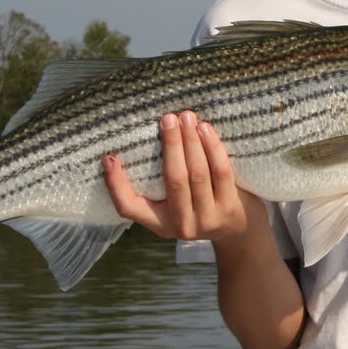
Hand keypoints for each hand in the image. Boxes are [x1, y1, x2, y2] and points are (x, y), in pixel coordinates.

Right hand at [102, 111, 262, 243]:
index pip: (128, 207)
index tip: (109, 157)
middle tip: (167, 118)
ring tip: (187, 118)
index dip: (115, 184)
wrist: (237, 230)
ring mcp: (208, 218)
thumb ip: (157, 184)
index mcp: (159, 223)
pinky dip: (213, 148)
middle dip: (170, 145)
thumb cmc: (199, 206)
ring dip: (192, 142)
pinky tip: (206, 130)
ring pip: (198, 174)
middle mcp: (181, 225)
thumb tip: (138, 142)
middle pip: (173, 180)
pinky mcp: (231, 208)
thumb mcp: (173, 205)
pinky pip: (221, 172)